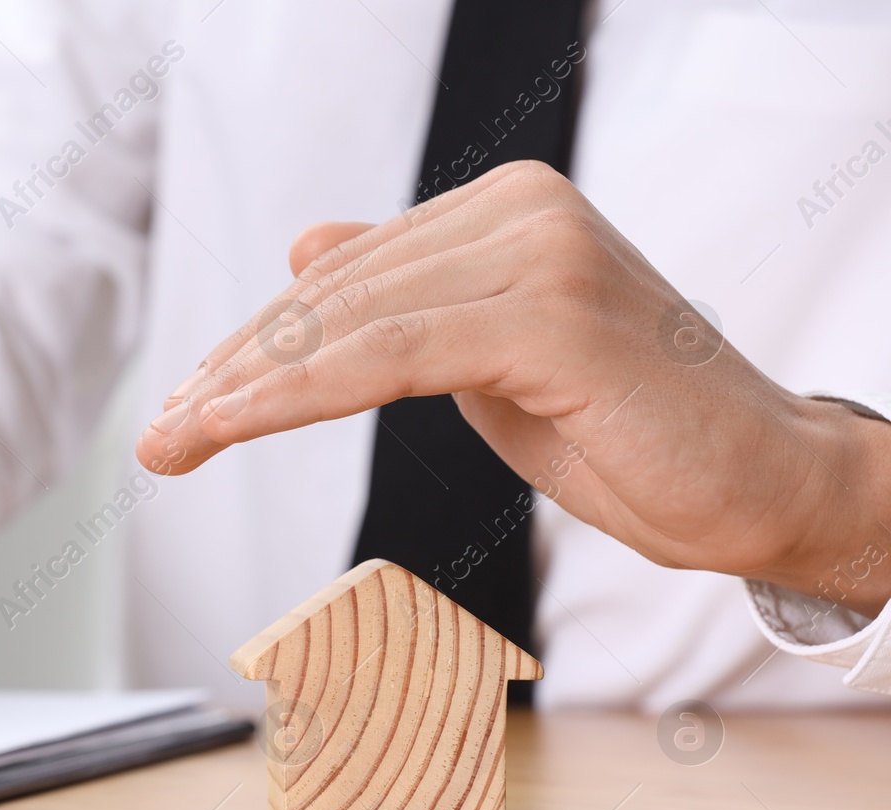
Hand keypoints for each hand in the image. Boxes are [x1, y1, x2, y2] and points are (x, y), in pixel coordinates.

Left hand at [136, 160, 890, 615]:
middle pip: (332, 296)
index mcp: (503, 210)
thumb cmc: (631, 434)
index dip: (255, 346)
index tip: (187, 407)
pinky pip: (390, 353)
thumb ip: (407, 301)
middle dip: (232, 371)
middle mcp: (519, 209)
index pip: (344, 279)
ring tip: (174, 441)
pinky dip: (299, 393)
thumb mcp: (492, 361)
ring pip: (347, 321)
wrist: (762, 487)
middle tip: (159, 436)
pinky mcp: (551, 312)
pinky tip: (232, 425)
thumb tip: (307, 247)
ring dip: (244, 388)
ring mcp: (539, 251)